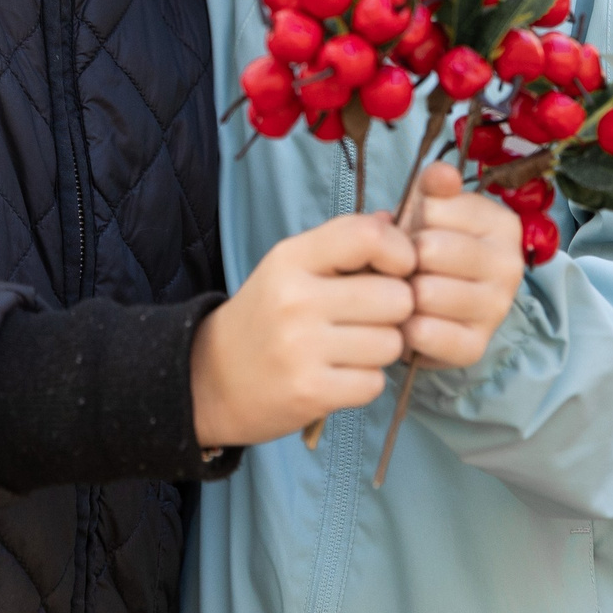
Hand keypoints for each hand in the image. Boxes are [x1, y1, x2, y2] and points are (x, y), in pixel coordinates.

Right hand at [192, 213, 416, 446]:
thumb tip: (394, 220)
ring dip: (381, 349)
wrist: (213, 379)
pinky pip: (374, 382)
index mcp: (292, 258)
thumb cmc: (266, 316)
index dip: (400, 252)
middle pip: (396, 297)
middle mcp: (295, 299)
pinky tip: (339, 376)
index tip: (397, 270)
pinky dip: (365, 382)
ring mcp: (301, 348)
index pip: (368, 237)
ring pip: (391, 343)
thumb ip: (343, 242)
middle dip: (394, 311)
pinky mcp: (309, 392)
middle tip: (368, 319)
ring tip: (350, 348)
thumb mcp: (292, 267)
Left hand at [403, 163, 524, 370]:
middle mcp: (510, 265)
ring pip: (425, 292)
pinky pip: (424, 332)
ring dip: (403, 294)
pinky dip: (405, 329)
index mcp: (503, 224)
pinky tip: (410, 322)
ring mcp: (497, 309)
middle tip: (407, 267)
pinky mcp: (476, 347)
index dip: (411, 220)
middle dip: (405, 257)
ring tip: (407, 293)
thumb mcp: (428, 209)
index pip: (434, 208)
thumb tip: (441, 176)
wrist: (430, 309)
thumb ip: (433, 186)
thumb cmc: (427, 248)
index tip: (418, 232)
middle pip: (430, 250)